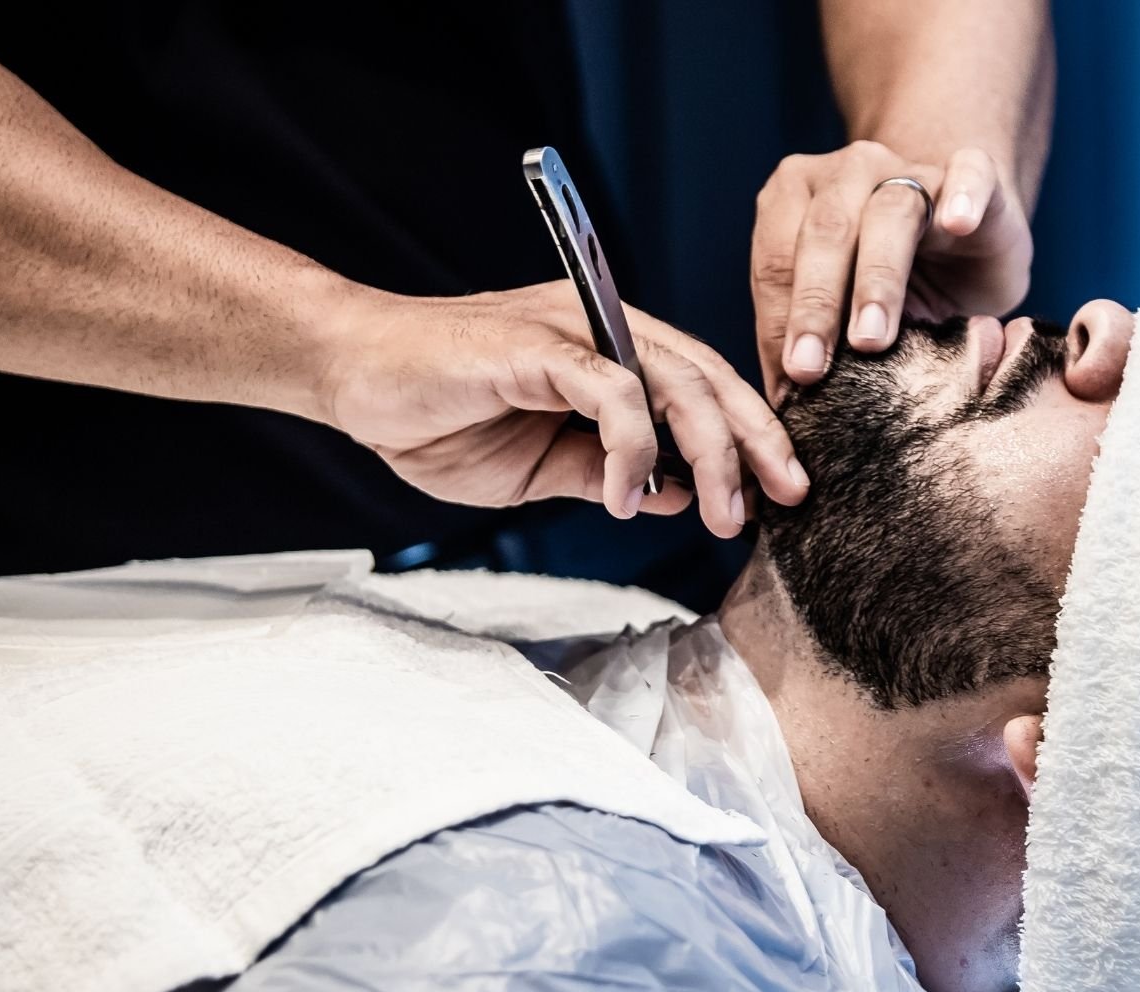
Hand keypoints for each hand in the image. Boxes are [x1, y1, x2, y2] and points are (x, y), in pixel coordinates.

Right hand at [318, 281, 809, 537]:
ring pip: (677, 382)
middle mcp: (606, 328)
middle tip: (785, 502)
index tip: (780, 497)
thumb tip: (679, 494)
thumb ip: (608, 471)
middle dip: (758, 443)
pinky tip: (625, 497)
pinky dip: (632, 447)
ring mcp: (574, 330)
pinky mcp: (538, 343)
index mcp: (615, 353)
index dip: (751, 439)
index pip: (706, 389)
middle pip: (710, 380)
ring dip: (711, 452)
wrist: (353, 376)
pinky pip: (613, 390)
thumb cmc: (439, 417)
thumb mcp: (541, 468)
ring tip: (720, 515)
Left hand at [751, 140, 1033, 398]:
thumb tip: (781, 406)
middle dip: (814, 305)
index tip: (786, 382)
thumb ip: (809, 340)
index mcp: (796, 197)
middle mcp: (848, 172)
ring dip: (877, 278)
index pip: (776, 260)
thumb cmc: (894, 284)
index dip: (777, 323)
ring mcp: (913, 169)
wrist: (966, 245)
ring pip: (890, 212)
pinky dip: (963, 195)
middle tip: (809, 368)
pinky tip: (959, 224)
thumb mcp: (842, 313)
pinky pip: (970, 173)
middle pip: (824, 233)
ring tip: (870, 338)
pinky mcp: (976, 177)